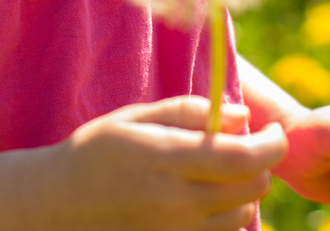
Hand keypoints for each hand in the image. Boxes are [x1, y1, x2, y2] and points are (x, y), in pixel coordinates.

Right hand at [39, 96, 287, 230]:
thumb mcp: (137, 117)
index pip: (244, 157)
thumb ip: (190, 113)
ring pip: (242, 216)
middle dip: (260, 163)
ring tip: (218, 172)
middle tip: (243, 144)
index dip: (271, 143)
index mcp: (168, 160)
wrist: (55, 206)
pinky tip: (203, 199)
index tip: (274, 130)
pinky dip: (226, 217)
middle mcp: (178, 204)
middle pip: (252, 188)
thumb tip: (241, 115)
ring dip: (244, 192)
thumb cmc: (96, 151)